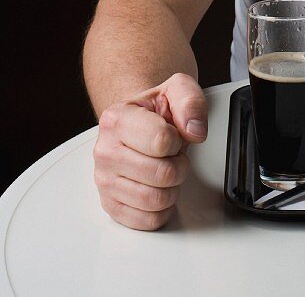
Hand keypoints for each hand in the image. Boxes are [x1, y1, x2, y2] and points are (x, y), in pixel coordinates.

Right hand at [93, 72, 207, 229]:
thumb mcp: (177, 89)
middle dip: (179, 164)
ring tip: (166, 169)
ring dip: (173, 187)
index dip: (178, 140)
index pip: (161, 141)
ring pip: (155, 200)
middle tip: (173, 155)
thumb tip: (194, 130)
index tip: (173, 134)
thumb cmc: (155, 111)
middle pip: (162, 174)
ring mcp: (104, 181)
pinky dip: (163, 208)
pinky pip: (148, 220)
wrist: (137, 123)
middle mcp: (104, 151)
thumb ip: (191, 101)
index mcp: (116, 119)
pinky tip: (159, 188)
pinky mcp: (110, 206)